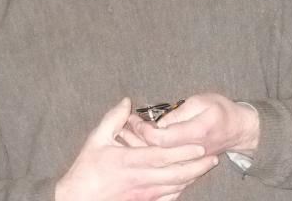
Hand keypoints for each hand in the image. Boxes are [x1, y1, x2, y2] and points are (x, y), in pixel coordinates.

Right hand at [56, 98, 218, 200]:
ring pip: (174, 188)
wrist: (78, 199)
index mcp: (129, 161)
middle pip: (175, 175)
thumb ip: (113, 119)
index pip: (162, 156)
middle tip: (213, 157)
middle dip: (196, 167)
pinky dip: (180, 190)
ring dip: (192, 178)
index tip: (199, 145)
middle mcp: (140, 180)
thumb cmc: (87, 168)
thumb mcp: (96, 139)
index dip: (182, 151)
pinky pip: (167, 198)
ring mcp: (142, 194)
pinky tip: (188, 182)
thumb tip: (127, 101)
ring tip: (206, 167)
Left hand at [130, 93, 259, 156]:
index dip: (144, 130)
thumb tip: (157, 122)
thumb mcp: (201, 101)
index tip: (134, 119)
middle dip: (136, 140)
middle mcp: (191, 152)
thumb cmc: (220, 110)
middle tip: (124, 127)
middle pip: (155, 153)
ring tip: (127, 137)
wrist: (239, 129)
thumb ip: (178, 113)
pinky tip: (140, 150)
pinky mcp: (189, 167)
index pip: (161, 138)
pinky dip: (150, 160)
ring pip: (158, 163)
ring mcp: (190, 162)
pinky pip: (165, 168)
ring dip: (141, 151)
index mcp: (195, 132)